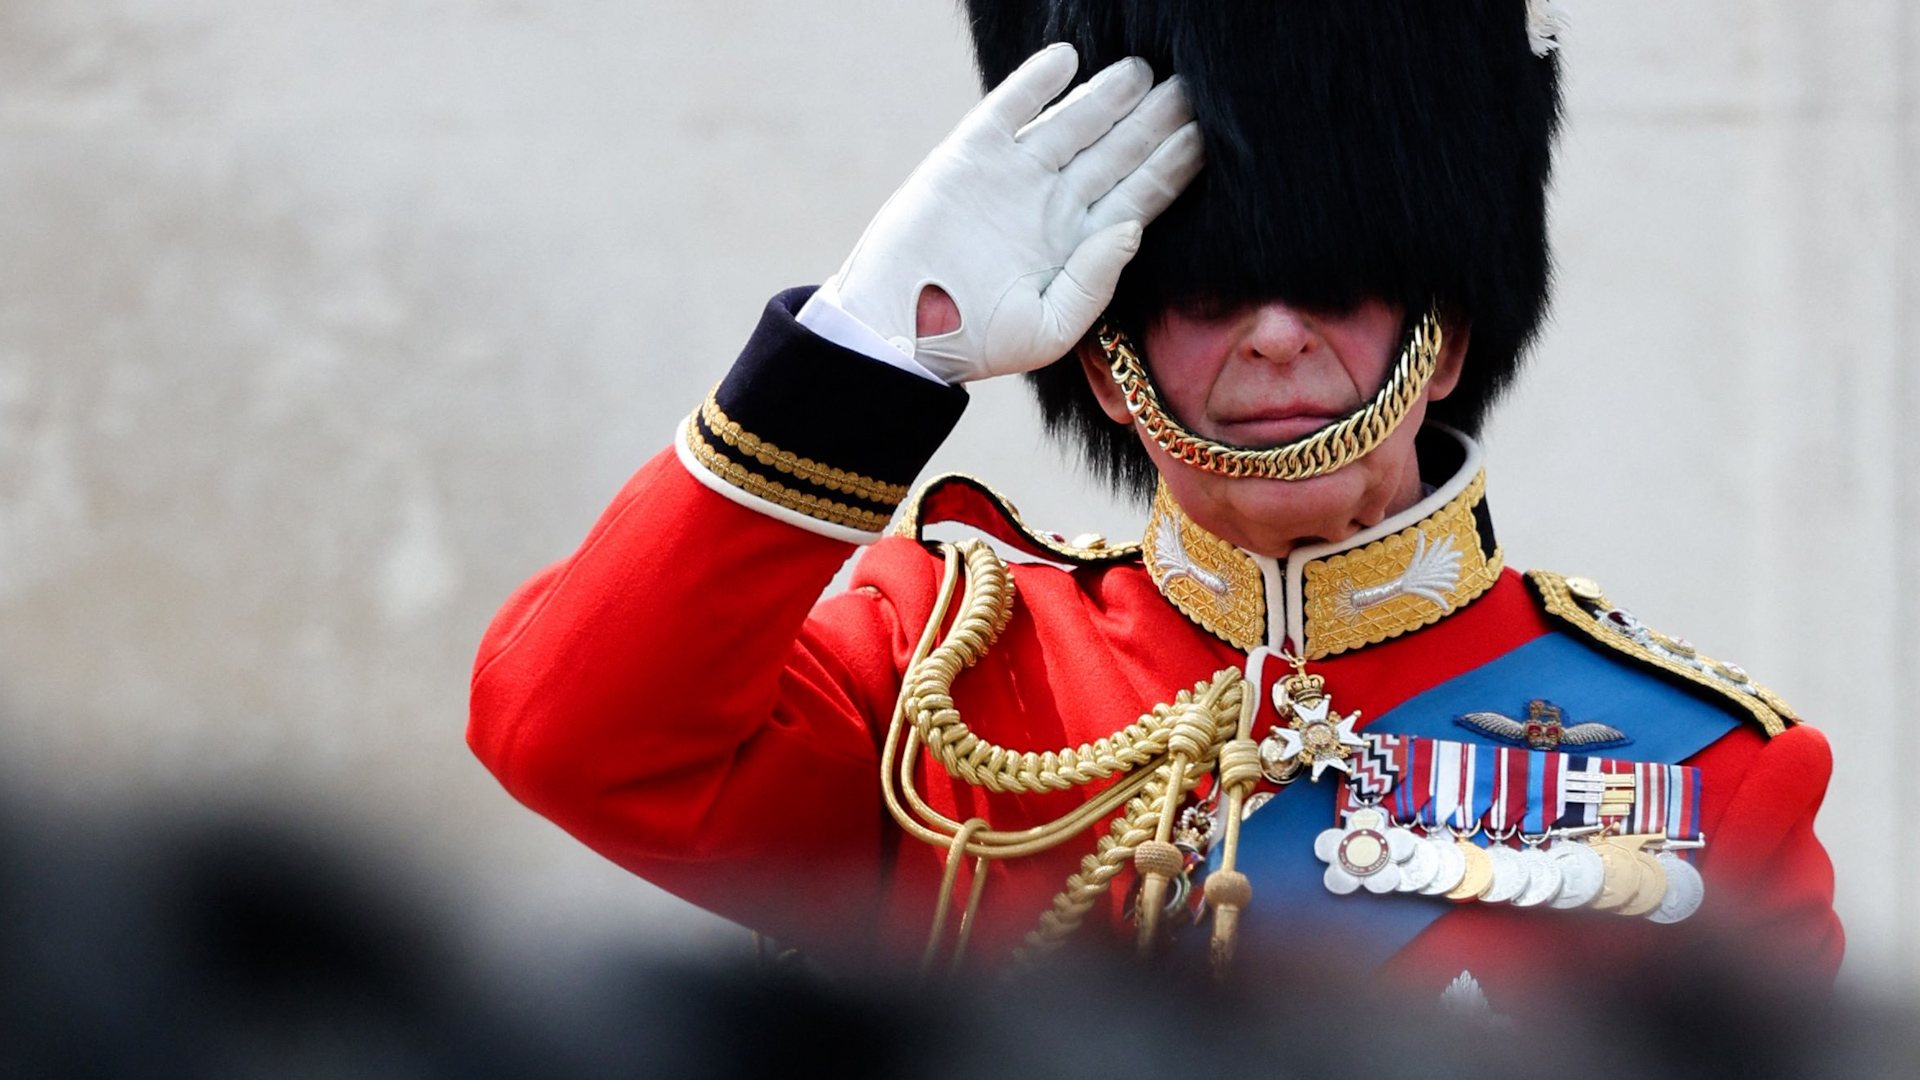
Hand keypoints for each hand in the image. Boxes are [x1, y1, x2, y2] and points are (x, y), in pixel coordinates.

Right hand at [817, 43, 1202, 383]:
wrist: (897, 330)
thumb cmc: (975, 343)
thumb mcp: (1048, 330)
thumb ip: (1094, 282)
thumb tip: (1133, 227)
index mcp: (1080, 244)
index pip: (1142, 193)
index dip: (1175, 163)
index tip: (1210, 136)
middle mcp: (1055, 203)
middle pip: (1119, 151)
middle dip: (1156, 119)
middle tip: (1193, 88)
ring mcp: (1015, 175)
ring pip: (1075, 122)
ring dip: (1110, 95)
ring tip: (1143, 69)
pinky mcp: (971, 155)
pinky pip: (1011, 108)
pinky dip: (1037, 82)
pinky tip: (1068, 59)